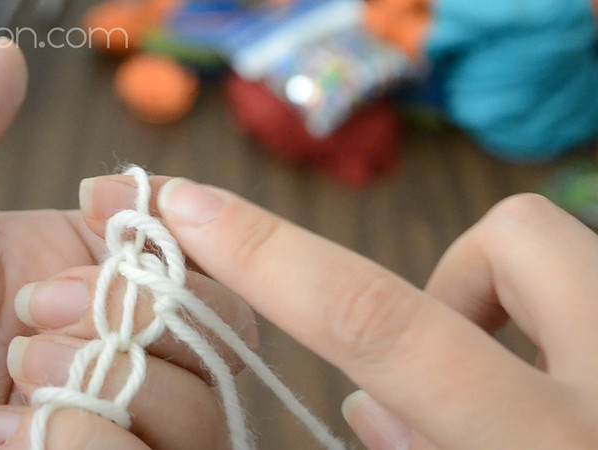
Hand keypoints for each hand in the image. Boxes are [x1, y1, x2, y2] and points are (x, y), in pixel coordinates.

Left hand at [0, 41, 254, 448]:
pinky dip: (86, 449)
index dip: (178, 234)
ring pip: (198, 413)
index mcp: (52, 265)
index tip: (111, 223)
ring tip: (11, 387)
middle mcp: (81, 343)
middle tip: (40, 319)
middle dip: (148, 320)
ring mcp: (79, 418)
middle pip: (215, 334)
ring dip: (118, 394)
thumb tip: (11, 57)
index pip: (184, 250)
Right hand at [81, 175, 597, 448]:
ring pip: (573, 255)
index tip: (187, 202)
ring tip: (528, 391)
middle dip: (458, 283)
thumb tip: (367, 404)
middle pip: (512, 241)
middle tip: (459, 365)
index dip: (267, 254)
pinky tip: (572, 399)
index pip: (372, 324)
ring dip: (518, 310)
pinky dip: (569, 333)